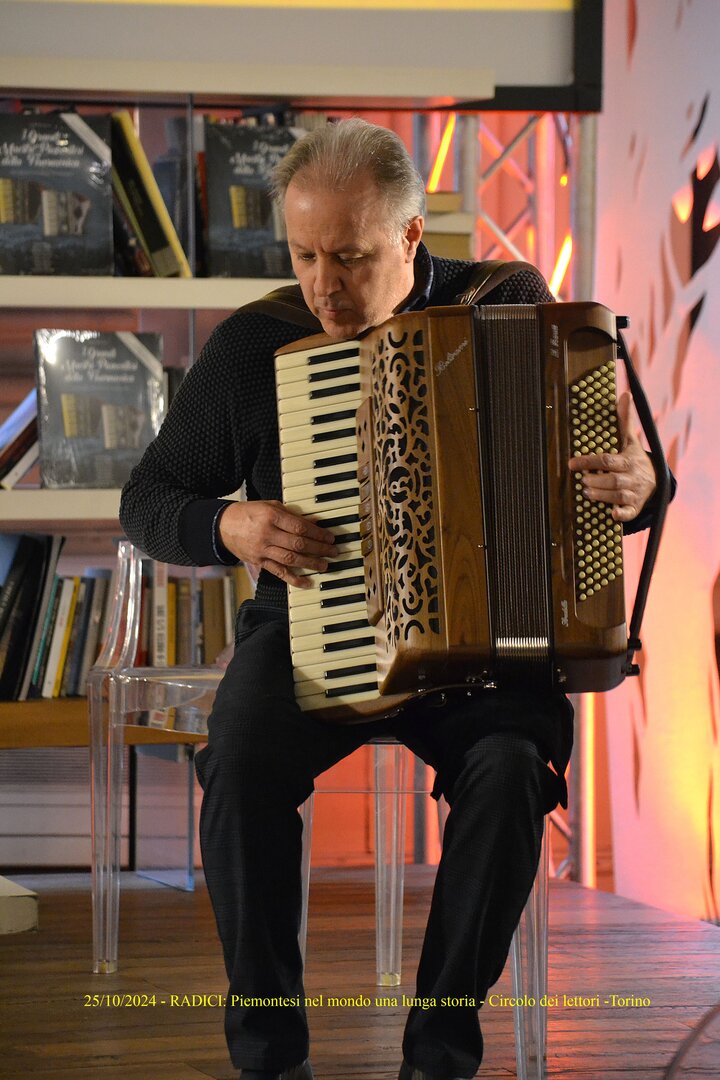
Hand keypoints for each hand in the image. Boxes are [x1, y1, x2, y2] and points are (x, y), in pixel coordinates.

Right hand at [218, 500, 337, 587]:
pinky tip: (307, 583)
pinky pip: (278, 572)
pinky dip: (293, 579)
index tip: (330, 537)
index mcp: (271, 515)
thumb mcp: (270, 506)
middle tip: (333, 552)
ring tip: (325, 565)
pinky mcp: (259, 562)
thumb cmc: (249, 513)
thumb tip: (315, 522)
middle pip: (298, 544)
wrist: (222, 526)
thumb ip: (292, 514)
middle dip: (319, 549)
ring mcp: (262, 549)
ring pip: (291, 559)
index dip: (318, 533)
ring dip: (311, 563)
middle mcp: (267, 533)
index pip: (300, 527)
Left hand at [568, 391, 656, 522]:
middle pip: (613, 480)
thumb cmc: (635, 458)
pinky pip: (629, 513)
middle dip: (597, 480)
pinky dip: (621, 514)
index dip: (589, 461)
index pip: (607, 460)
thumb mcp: (630, 440)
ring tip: (586, 492)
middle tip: (583, 480)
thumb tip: (624, 394)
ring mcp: (634, 494)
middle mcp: (632, 477)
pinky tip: (612, 514)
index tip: (572, 463)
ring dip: (601, 495)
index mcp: (628, 460)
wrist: (656, 481)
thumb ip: (624, 420)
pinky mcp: (634, 507)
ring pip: (617, 496)